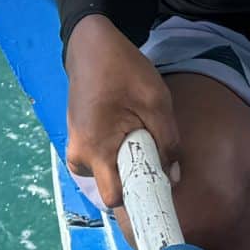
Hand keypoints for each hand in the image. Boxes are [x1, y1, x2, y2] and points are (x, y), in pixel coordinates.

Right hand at [63, 16, 179, 212]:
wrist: (91, 46)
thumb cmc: (123, 70)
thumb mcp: (156, 101)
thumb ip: (168, 142)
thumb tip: (174, 178)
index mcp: (95, 149)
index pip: (115, 198)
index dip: (139, 202)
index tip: (159, 200)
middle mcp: (79, 156)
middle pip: (112, 187)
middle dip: (136, 178)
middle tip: (155, 154)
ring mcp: (76, 149)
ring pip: (108, 174)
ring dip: (127, 163)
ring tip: (140, 133)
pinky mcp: (79, 141)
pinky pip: (101, 160)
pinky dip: (117, 153)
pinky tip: (128, 130)